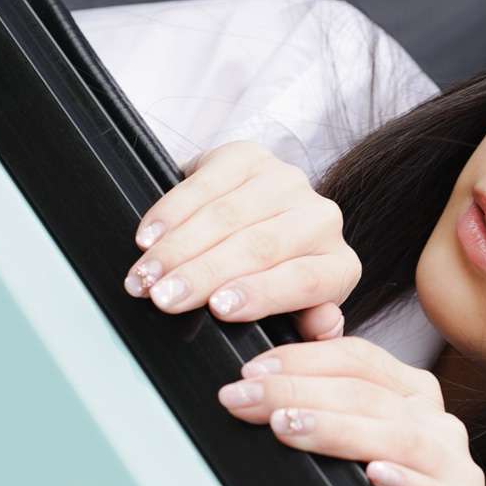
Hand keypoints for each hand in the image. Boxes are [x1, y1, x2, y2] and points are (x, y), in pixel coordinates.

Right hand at [124, 141, 357, 338]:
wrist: (252, 229)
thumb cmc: (268, 285)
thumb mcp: (290, 318)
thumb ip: (309, 329)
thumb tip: (323, 324)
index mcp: (339, 266)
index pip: (305, 280)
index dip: (261, 293)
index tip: (218, 309)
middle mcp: (322, 219)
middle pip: (261, 246)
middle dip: (204, 274)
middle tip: (163, 298)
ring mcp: (287, 182)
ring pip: (229, 215)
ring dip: (179, 247)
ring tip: (146, 274)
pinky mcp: (249, 156)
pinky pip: (206, 182)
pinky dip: (172, 211)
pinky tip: (149, 237)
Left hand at [218, 336, 485, 485]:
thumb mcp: (358, 439)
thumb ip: (328, 399)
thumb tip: (269, 370)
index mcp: (414, 394)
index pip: (360, 360)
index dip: (304, 359)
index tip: (251, 370)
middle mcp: (437, 422)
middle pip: (370, 395)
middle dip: (299, 392)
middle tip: (246, 399)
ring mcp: (458, 467)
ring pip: (400, 437)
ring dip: (339, 431)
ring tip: (288, 428)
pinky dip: (408, 485)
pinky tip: (375, 477)